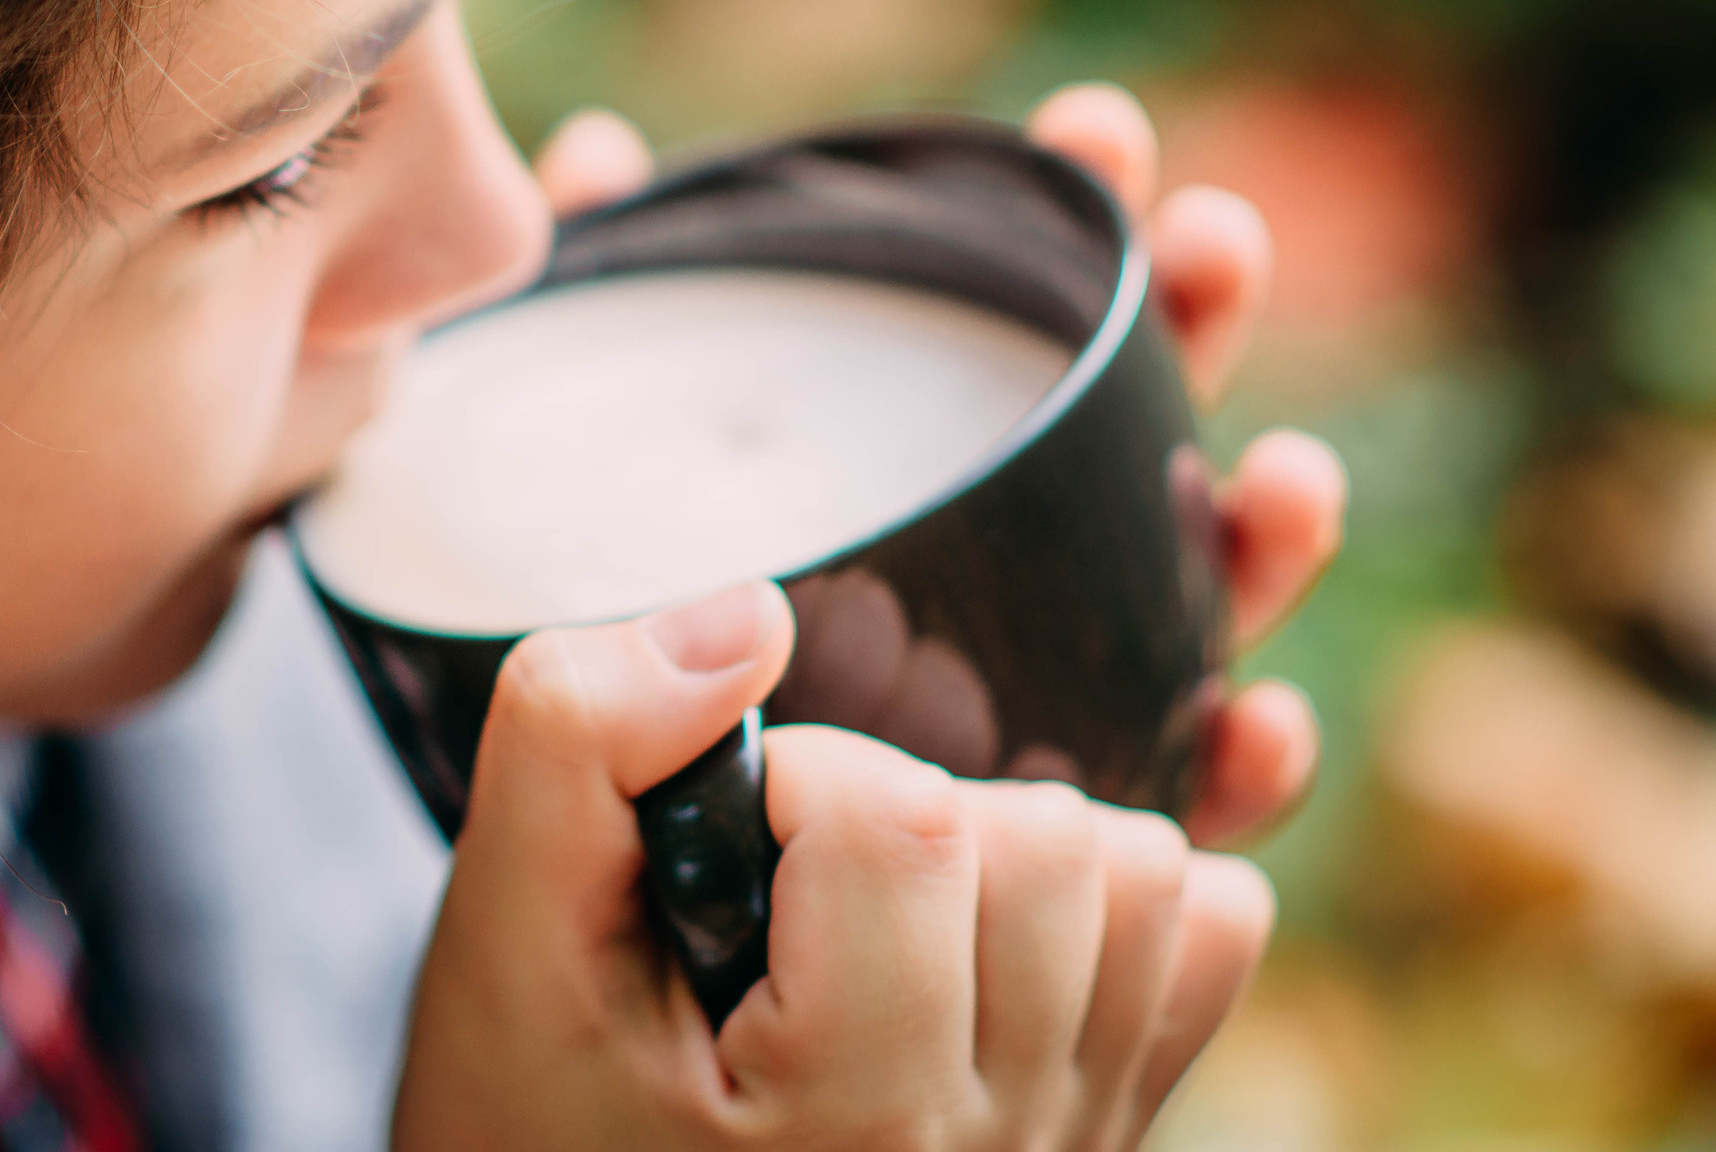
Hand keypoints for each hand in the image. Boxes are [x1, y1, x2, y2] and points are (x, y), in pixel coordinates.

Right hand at [395, 582, 1274, 1150]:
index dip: (799, 773)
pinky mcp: (1113, 1124)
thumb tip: (749, 617)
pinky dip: (1125, 888)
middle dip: (912, 802)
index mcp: (845, 1104)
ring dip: (1019, 835)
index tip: (726, 842)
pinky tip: (997, 911)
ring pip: (1148, 879)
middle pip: (1050, 846)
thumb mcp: (507, 927)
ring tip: (887, 890)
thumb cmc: (536, 1091)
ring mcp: (1069, 1142)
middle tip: (799, 873)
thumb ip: (581, 743)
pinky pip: (1208, 938)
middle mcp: (988, 1145)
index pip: (904, 824)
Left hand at [529, 94, 1348, 846]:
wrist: (562, 957)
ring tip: (1289, 480)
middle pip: (1114, 439)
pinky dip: (1230, 768)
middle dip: (1189, 331)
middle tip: (1216, 243)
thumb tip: (598, 151)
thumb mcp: (552, 507)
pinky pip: (1152, 816)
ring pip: (1174, 608)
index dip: (1057, 230)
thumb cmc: (576, 706)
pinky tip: (1257, 727)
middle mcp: (972, 580)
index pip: (993, 337)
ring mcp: (1016, 706)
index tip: (1094, 131)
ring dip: (1254, 537)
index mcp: (886, 477)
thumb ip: (576, 340)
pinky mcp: (1028, 857)